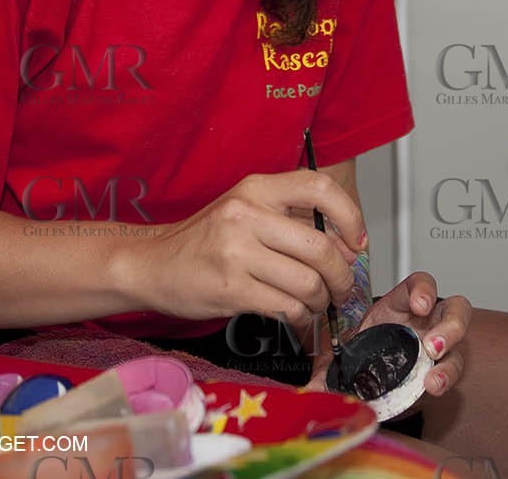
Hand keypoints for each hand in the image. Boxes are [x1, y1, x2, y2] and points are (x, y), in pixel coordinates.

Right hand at [140, 172, 364, 326]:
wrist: (151, 264)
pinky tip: (298, 317)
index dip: (349, 215)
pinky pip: (287, 308)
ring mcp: (237, 253)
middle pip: (320, 247)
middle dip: (342, 276)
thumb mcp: (245, 210)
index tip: (356, 242)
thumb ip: (290, 220)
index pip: (319, 188)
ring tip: (317, 304)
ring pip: (307, 283)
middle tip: (343, 288)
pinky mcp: (231, 290)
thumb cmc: (204, 240)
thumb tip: (345, 246)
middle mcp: (246, 214)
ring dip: (322, 301)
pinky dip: (302, 318)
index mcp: (255, 188)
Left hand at [306, 271, 470, 410]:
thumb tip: (309, 388)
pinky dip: (446, 379)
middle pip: (455, 309)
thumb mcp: (346, 354)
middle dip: (449, 325)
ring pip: (461, 341)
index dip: (423, 289)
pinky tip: (433, 387)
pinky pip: (455, 371)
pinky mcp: (445, 369)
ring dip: (450, 358)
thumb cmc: (368, 353)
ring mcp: (440, 346)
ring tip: (433, 375)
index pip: (420, 285)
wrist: (379, 380)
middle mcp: (427, 322)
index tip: (419, 304)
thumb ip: (328, 368)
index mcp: (402, 306)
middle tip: (431, 344)